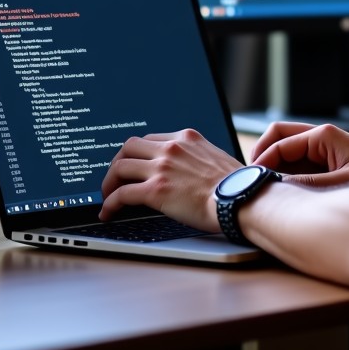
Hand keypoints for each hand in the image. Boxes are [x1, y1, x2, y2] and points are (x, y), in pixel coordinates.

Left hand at [99, 129, 240, 230]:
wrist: (240, 198)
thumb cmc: (235, 185)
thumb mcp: (214, 158)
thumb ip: (196, 159)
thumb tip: (188, 173)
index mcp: (186, 137)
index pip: (150, 139)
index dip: (137, 154)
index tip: (133, 165)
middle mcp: (171, 147)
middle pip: (129, 146)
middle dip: (118, 162)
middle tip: (115, 178)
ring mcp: (162, 167)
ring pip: (120, 166)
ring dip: (109, 182)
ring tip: (108, 196)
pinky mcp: (156, 190)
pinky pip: (122, 194)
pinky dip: (110, 203)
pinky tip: (108, 212)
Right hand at [249, 121, 348, 187]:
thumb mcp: (343, 183)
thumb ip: (309, 184)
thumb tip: (277, 187)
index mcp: (323, 136)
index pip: (279, 141)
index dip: (262, 160)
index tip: (251, 180)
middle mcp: (320, 139)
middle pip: (278, 139)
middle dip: (262, 157)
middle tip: (251, 181)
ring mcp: (322, 151)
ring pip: (285, 153)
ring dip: (273, 168)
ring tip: (263, 190)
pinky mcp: (325, 164)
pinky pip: (297, 166)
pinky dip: (286, 176)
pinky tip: (283, 195)